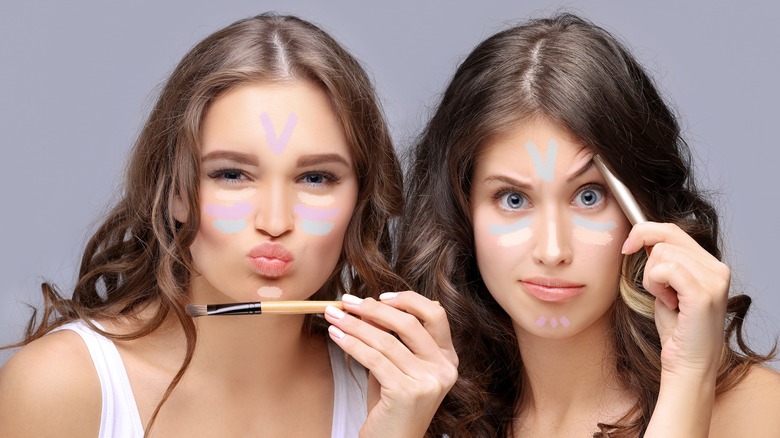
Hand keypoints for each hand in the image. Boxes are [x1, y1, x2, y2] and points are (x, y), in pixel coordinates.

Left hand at [323, 291, 457, 437]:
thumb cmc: (390, 407)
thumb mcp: (393, 367)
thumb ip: (387, 338)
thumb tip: (367, 307)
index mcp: (447, 358)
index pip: (435, 315)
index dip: (407, 300)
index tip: (380, 296)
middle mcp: (443, 369)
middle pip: (409, 324)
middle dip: (373, 309)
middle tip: (347, 302)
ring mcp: (428, 382)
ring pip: (386, 341)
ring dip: (354, 325)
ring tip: (333, 317)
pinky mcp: (406, 392)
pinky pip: (373, 359)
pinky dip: (351, 343)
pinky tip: (336, 336)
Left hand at [622, 222, 728, 376]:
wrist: (688, 364)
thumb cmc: (676, 329)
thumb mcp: (667, 287)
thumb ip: (663, 262)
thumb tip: (644, 238)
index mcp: (711, 265)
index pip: (673, 230)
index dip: (645, 232)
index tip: (627, 247)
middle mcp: (717, 269)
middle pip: (666, 236)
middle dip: (647, 258)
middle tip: (652, 286)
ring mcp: (713, 280)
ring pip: (662, 253)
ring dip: (651, 278)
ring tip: (665, 300)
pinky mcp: (703, 294)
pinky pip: (666, 269)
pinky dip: (656, 284)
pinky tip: (667, 303)